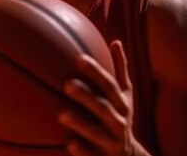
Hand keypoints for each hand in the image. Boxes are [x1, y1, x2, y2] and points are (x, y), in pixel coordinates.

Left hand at [59, 40, 145, 155]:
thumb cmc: (122, 117)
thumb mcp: (125, 95)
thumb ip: (121, 69)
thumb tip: (116, 41)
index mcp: (122, 104)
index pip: (109, 85)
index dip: (95, 72)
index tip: (79, 58)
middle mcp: (119, 122)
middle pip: (103, 107)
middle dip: (86, 96)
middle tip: (66, 84)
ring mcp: (111, 142)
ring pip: (96, 133)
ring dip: (80, 123)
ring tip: (61, 114)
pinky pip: (92, 155)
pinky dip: (82, 150)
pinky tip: (69, 143)